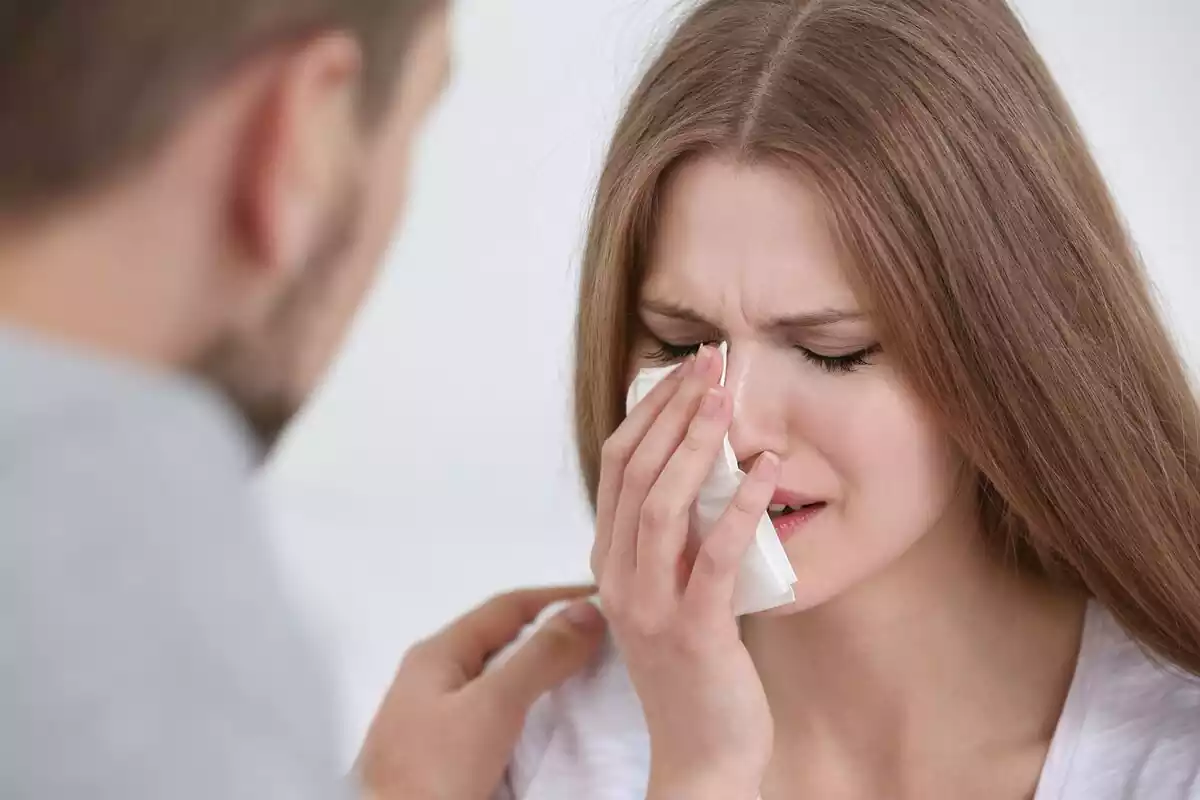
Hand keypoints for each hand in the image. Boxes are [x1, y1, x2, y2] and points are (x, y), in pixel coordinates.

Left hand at [356, 586, 606, 799]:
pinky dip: (529, 709)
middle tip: (603, 640)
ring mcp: (437, 717)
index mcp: (438, 653)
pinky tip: (551, 724)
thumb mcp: (492, 707)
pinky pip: (496, 715)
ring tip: (587, 678)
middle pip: (503, 640)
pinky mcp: (444, 753)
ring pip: (500, 679)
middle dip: (553, 634)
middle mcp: (435, 677)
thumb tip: (586, 610)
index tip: (604, 599)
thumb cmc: (431, 771)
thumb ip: (539, 658)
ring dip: (542, 673)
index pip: (508, 606)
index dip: (557, 598)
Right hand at [593, 345, 778, 799]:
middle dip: (672, 410)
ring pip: (662, 505)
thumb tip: (702, 469)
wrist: (700, 756)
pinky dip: (740, 507)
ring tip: (728, 398)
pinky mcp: (693, 632)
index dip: (649, 410)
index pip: (617, 465)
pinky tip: (766, 470)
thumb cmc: (694, 671)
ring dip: (695, 444)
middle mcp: (618, 577)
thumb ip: (672, 539)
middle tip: (710, 362)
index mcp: (610, 561)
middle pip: (635, 472)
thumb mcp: (667, 593)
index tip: (686, 368)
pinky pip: (714, 557)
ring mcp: (650, 606)